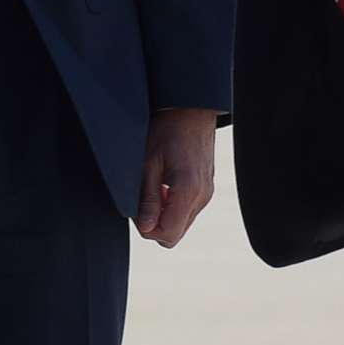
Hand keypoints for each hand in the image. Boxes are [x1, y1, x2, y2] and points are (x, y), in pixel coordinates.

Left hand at [137, 108, 217, 247]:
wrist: (191, 110)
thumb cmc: (166, 131)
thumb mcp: (148, 163)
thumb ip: (148, 198)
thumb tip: (146, 228)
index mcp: (188, 190)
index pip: (167, 234)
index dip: (147, 228)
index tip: (137, 209)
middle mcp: (202, 197)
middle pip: (175, 234)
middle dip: (155, 223)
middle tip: (143, 198)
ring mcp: (207, 194)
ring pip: (181, 224)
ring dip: (164, 214)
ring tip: (155, 187)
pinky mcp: (207, 189)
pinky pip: (188, 211)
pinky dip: (173, 206)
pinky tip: (165, 184)